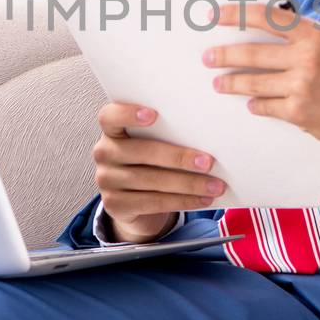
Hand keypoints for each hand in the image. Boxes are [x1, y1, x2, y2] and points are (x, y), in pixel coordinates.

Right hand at [92, 101, 227, 242]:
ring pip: (151, 180)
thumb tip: (206, 135)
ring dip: (188, 184)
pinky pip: (152, 202)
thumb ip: (167, 135)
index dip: (128, 114)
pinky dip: (182, 201)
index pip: (109, 117)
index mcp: (112, 131)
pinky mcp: (115, 205)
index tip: (154, 114)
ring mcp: (107, 180)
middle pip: (141, 152)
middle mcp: (104, 153)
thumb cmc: (150, 163)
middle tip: (207, 162)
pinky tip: (201, 199)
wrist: (135, 203)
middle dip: (178, 158)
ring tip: (214, 185)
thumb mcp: (153, 144)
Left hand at [202, 1, 319, 172]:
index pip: (266, 18)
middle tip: (208, 57)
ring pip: (253, 83)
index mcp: (316, 34)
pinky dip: (257, 105)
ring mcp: (301, 86)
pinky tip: (251, 104)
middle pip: (251, 54)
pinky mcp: (299, 112)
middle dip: (224, 55)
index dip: (236, 15)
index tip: (215, 14)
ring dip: (231, 83)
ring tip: (219, 83)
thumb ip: (305, 38)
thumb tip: (271, 30)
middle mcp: (307, 57)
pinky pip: (266, 106)